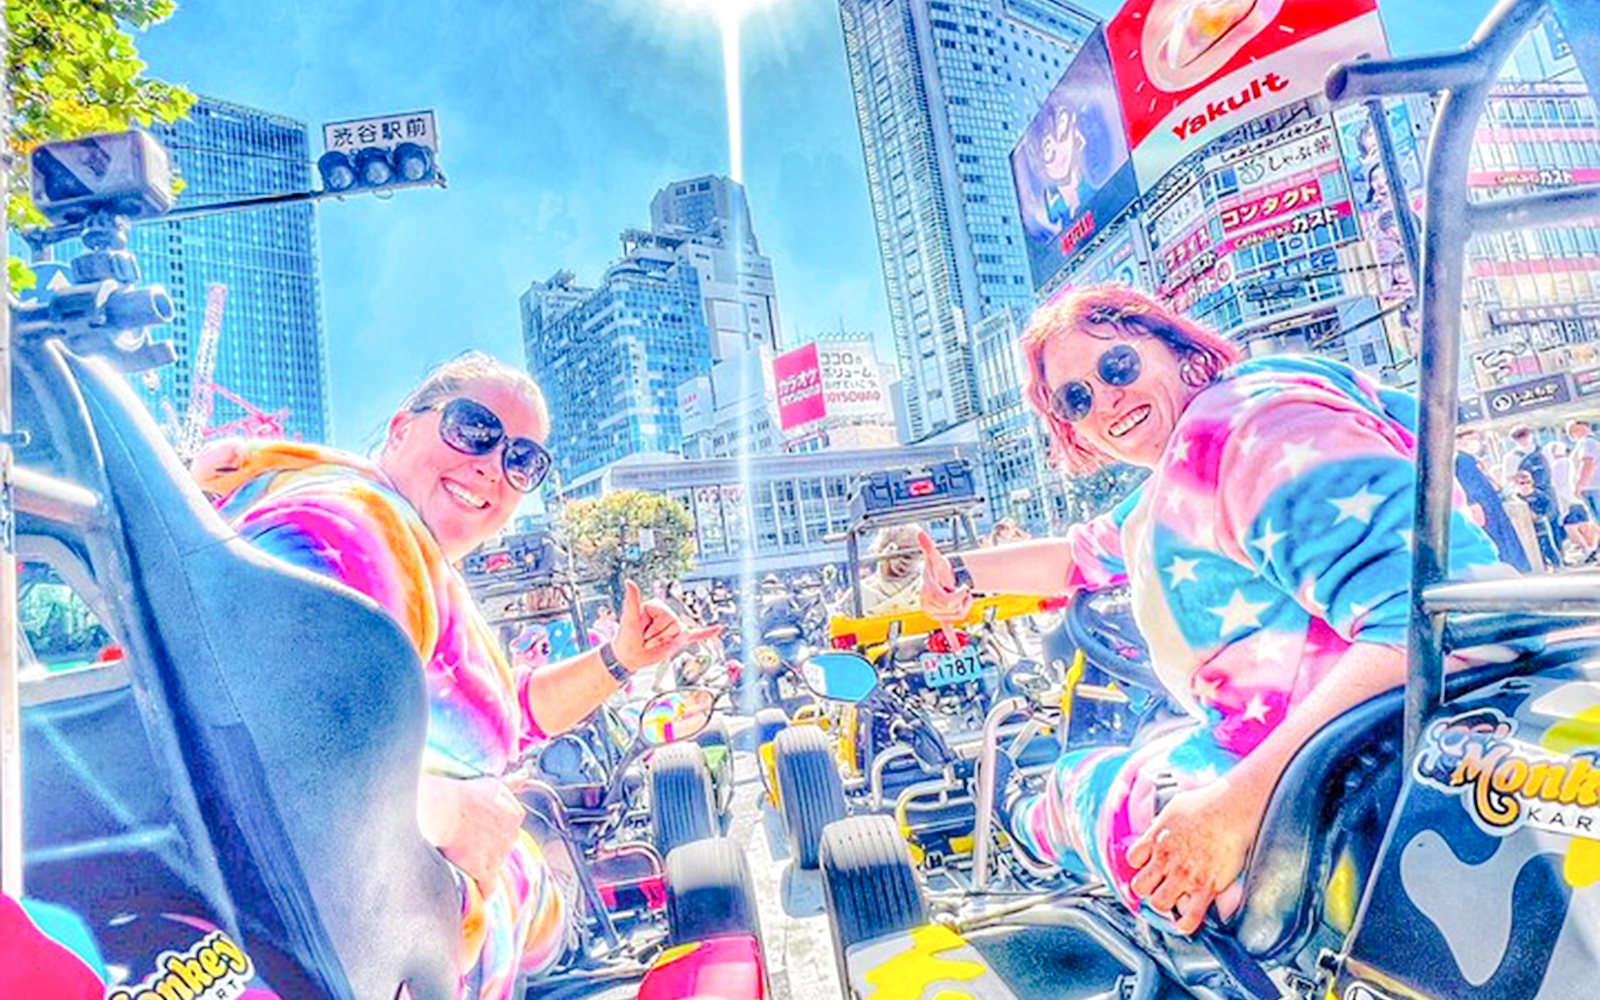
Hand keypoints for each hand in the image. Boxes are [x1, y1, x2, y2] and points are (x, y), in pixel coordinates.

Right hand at [417, 774, 524, 893]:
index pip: (508, 828)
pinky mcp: (484, 871)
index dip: (489, 829)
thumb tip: (524, 775)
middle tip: (466, 841)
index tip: (475, 828)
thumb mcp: (490, 784)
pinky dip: (481, 888)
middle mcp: (511, 835)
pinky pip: (487, 886)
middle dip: (486, 846)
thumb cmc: (463, 794)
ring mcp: (499, 855)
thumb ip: (511, 783)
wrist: (443, 810)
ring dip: (480, 865)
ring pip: (493, 865)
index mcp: (515, 814)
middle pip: (501, 847)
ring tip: (461, 857)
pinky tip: (472, 887)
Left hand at [612, 579, 721, 673]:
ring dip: (667, 643)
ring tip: (654, 643)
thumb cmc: (626, 638)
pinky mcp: (677, 638)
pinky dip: (707, 633)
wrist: (628, 657)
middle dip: (660, 637)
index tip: (642, 631)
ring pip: (681, 633)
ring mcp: (673, 627)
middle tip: (647, 640)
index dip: (654, 628)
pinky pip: (696, 634)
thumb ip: (632, 600)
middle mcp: (667, 614)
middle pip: (674, 624)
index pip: (666, 616)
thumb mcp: (630, 619)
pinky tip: (718, 629)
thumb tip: (629, 582)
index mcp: (656, 606)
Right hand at [916, 529, 970, 644]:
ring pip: (957, 617)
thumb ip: (928, 546)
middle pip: (954, 610)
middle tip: (961, 590)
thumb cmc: (939, 569)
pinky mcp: (941, 618)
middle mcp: (929, 605)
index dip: (958, 596)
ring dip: (963, 607)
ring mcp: (935, 613)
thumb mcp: (935, 558)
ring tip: (959, 596)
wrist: (940, 578)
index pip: (947, 602)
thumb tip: (921, 534)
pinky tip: (956, 647)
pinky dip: (952, 639)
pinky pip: (945, 630)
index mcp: (928, 592)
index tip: (964, 589)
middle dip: (961, 600)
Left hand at [1125, 780, 1262, 935]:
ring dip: (1163, 903)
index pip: (1132, 860)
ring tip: (1172, 899)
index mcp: (1156, 839)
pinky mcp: (1206, 888)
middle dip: (1147, 888)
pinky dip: (1185, 924)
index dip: (1139, 864)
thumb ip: (1163, 823)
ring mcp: (1185, 876)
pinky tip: (1185, 922)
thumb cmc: (1207, 803)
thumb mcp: (1174, 807)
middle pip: (1140, 887)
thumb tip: (1159, 826)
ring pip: (1159, 903)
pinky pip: (1189, 918)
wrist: (1232, 809)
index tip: (1149, 865)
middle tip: (1158, 886)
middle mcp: (1166, 860)